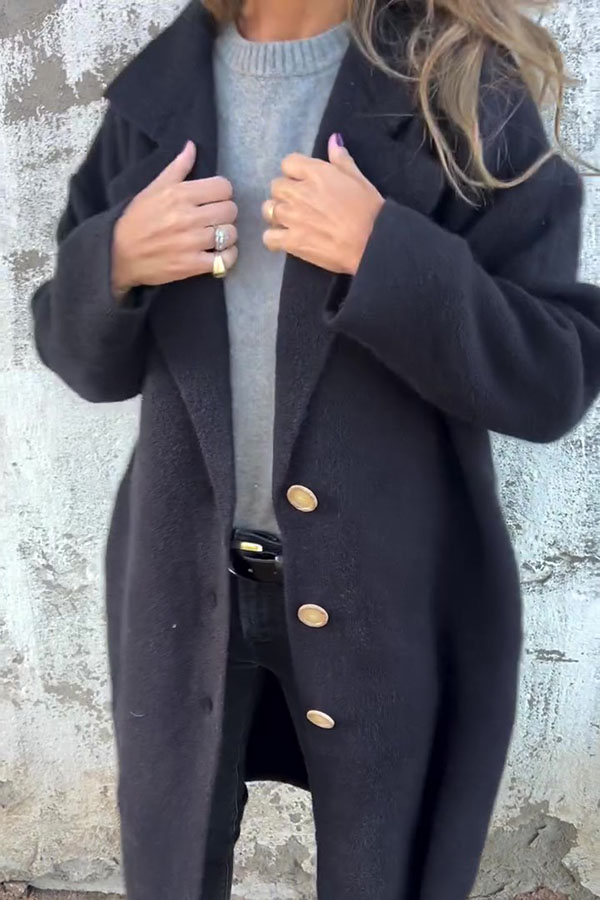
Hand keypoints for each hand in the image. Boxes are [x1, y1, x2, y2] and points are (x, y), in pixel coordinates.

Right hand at [112, 140, 237, 294]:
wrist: (119, 253)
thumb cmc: (137, 219)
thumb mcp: (154, 188)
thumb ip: (177, 167)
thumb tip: (192, 145)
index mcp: (180, 194)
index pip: (223, 187)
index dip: (222, 193)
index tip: (214, 199)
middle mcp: (188, 217)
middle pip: (230, 210)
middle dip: (225, 213)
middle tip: (215, 218)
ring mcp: (191, 242)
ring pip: (230, 234)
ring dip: (227, 235)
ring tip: (217, 237)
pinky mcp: (192, 265)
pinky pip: (225, 260)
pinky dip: (228, 257)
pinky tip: (220, 254)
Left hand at [261, 133, 383, 275]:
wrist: (372, 243)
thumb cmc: (369, 210)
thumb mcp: (359, 178)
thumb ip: (341, 159)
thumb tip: (333, 139)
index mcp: (316, 173)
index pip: (288, 162)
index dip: (294, 172)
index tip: (303, 182)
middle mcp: (299, 192)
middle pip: (276, 186)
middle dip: (284, 193)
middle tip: (298, 204)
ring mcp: (292, 217)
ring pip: (268, 210)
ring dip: (276, 214)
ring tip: (289, 222)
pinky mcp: (291, 241)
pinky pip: (268, 237)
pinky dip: (273, 239)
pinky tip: (284, 240)